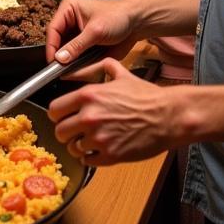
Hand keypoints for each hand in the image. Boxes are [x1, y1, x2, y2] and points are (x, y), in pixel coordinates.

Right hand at [45, 0, 138, 65]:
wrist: (137, 22)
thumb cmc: (118, 17)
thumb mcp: (95, 31)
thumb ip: (76, 46)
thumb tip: (59, 59)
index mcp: (68, 8)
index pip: (52, 29)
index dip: (51, 47)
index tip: (52, 62)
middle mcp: (69, 19)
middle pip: (57, 40)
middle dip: (60, 55)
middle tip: (61, 70)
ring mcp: (76, 31)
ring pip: (65, 50)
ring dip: (69, 60)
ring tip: (71, 70)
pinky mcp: (84, 42)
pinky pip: (76, 55)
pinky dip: (77, 63)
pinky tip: (80, 68)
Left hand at [48, 59, 176, 164]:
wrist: (169, 116)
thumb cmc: (147, 96)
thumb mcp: (122, 74)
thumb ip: (103, 67)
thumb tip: (92, 63)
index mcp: (88, 95)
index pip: (54, 110)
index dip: (57, 115)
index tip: (62, 117)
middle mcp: (90, 116)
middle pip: (59, 132)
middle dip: (66, 132)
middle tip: (75, 132)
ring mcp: (99, 138)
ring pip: (72, 148)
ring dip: (78, 146)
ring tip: (89, 141)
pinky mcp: (110, 155)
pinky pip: (87, 160)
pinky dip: (90, 157)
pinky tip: (99, 150)